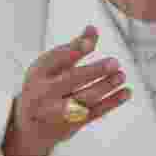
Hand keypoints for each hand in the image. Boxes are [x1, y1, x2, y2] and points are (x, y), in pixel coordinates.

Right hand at [2, 26, 130, 155]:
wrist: (29, 127)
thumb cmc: (44, 86)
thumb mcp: (50, 66)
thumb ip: (73, 48)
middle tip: (115, 62)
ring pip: (85, 98)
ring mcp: (57, 111)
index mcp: (38, 72)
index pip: (57, 59)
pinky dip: (112, 102)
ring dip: (106, 87)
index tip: (91, 43)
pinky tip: (126, 92)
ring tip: (121, 75)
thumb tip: (92, 28)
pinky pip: (94, 113)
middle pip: (71, 80)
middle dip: (94, 71)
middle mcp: (44, 92)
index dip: (74, 50)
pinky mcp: (71, 125)